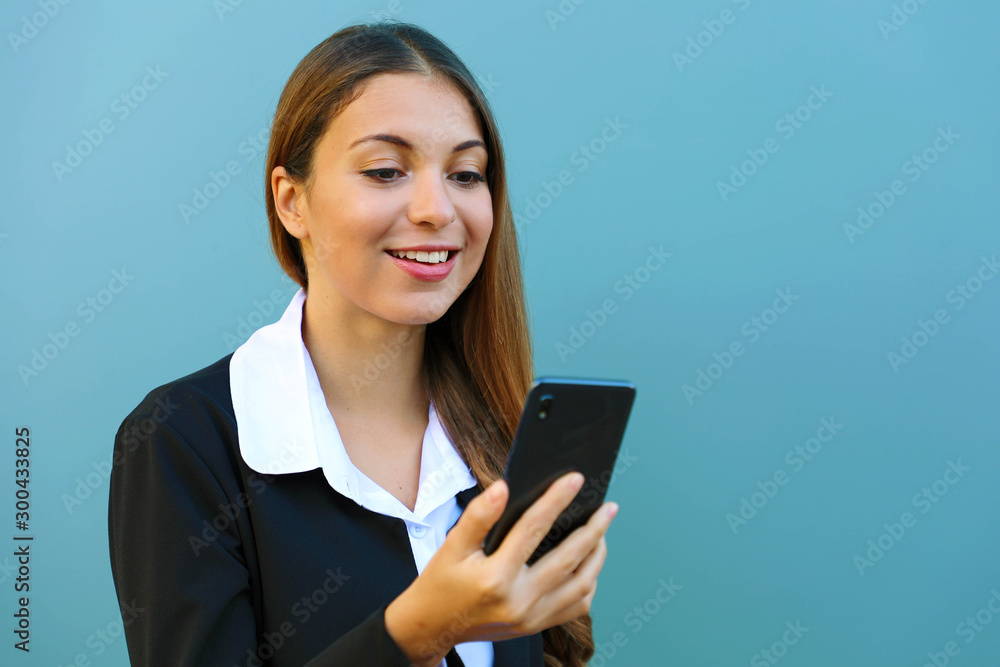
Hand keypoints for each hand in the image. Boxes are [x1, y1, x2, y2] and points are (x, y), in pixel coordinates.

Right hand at [384, 471, 617, 665]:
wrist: (432, 626)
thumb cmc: (441, 582)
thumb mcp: (452, 546)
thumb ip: (478, 516)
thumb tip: (503, 488)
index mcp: (495, 577)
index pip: (534, 529)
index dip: (556, 500)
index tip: (575, 479)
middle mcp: (518, 600)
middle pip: (569, 558)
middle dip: (594, 529)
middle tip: (608, 507)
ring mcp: (531, 618)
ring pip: (581, 585)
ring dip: (596, 556)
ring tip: (601, 532)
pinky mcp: (536, 626)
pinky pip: (576, 606)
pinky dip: (588, 583)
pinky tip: (588, 564)